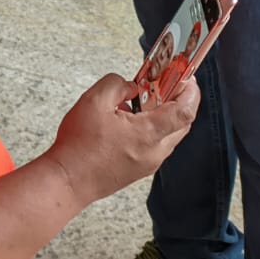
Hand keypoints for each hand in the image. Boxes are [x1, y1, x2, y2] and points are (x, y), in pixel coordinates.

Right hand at [44, 73, 199, 204]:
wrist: (68, 180)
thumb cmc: (79, 146)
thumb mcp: (93, 101)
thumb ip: (116, 85)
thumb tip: (131, 86)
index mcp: (148, 133)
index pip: (184, 112)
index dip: (191, 92)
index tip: (187, 78)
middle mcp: (154, 152)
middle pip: (182, 124)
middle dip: (180, 101)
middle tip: (168, 84)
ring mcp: (149, 163)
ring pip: (169, 135)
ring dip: (165, 115)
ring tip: (145, 99)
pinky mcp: (140, 169)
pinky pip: (156, 145)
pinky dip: (153, 128)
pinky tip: (131, 119)